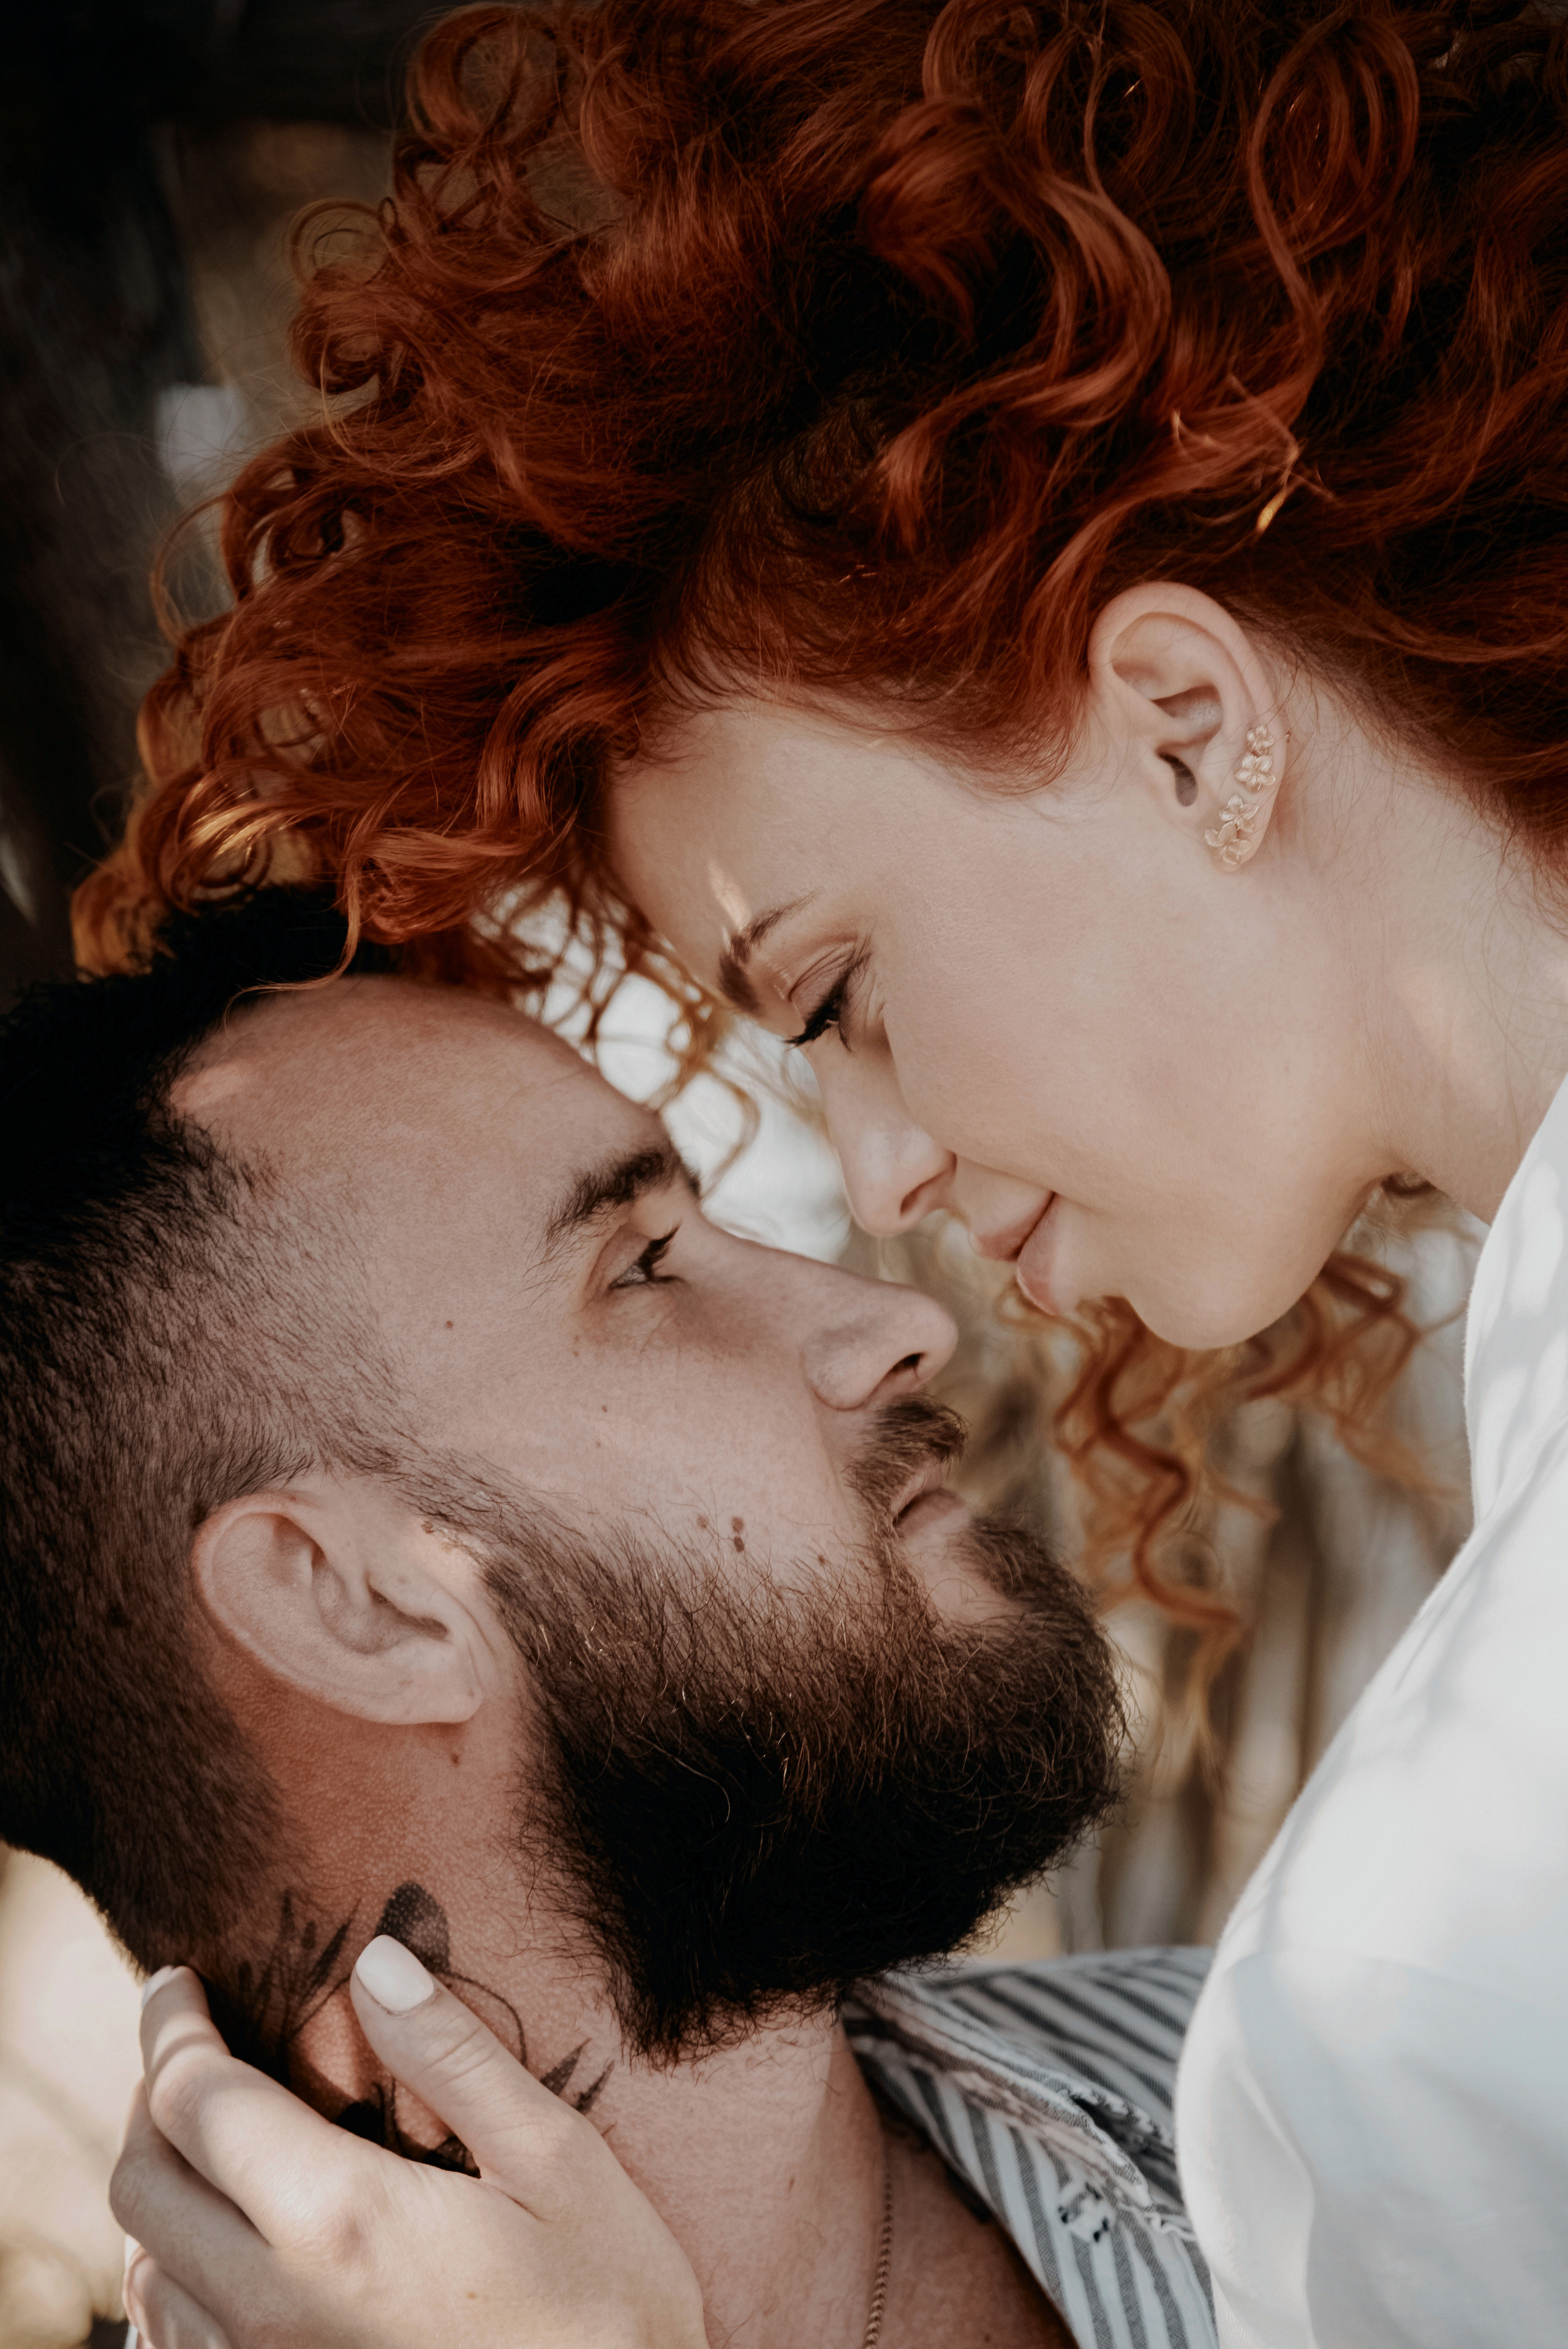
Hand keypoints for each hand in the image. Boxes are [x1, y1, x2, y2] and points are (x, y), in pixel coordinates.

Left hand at [112, 1940, 707, 2348]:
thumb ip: (456, 2056)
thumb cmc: (607, 2313)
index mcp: (337, 2223)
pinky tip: (214, 2257)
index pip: (193, 2102)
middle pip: (141, 2188)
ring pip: (142, 2278)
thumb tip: (376, 1961)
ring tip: (205, 2139)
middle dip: (152, 2098)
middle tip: (190, 2046)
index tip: (176, 1980)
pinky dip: (167, 2287)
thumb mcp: (559, 2162)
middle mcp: (270, 2310)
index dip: (170, 2026)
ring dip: (158, 2194)